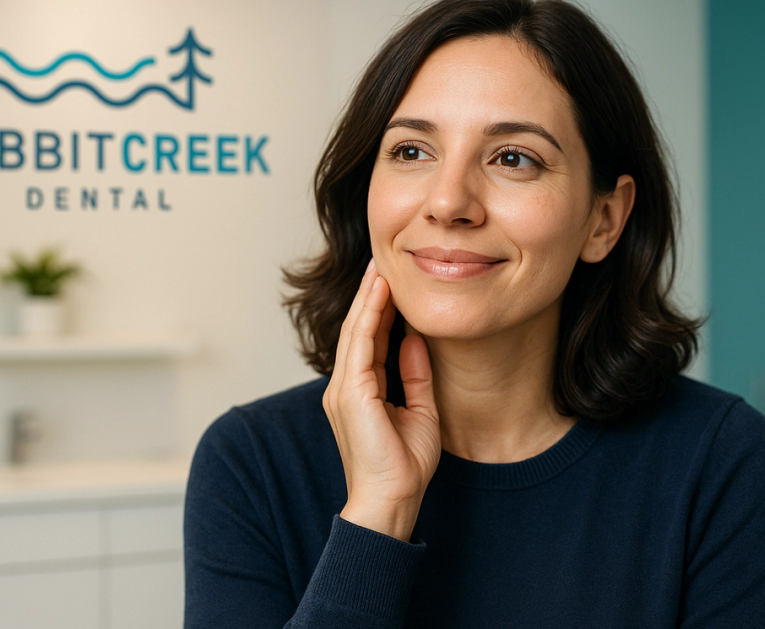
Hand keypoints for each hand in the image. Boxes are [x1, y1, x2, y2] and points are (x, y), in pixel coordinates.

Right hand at [323, 259, 440, 541]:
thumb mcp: (420, 412)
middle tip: (382, 263)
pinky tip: (381, 293)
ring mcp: (344, 389)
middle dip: (370, 296)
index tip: (393, 284)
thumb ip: (415, 376)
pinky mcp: (351, 393)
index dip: (380, 310)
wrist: (390, 500)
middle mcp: (345, 387)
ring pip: (356, 331)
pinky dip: (370, 315)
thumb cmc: (403, 467)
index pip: (369, 341)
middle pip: (358, 330)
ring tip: (380, 268)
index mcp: (359, 392)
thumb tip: (416, 340)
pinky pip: (360, 345)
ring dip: (368, 298)